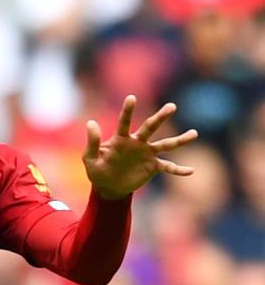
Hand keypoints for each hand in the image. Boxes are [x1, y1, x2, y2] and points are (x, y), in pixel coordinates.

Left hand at [83, 95, 197, 199]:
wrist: (109, 186)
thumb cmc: (98, 170)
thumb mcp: (90, 159)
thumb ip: (92, 142)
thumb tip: (91, 122)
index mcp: (121, 139)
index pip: (124, 122)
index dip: (127, 110)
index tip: (131, 97)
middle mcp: (137, 143)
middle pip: (150, 127)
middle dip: (160, 117)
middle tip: (171, 106)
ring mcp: (146, 154)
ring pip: (165, 145)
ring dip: (180, 140)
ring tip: (194, 133)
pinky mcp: (152, 167)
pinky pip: (168, 167)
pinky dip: (178, 170)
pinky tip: (191, 171)